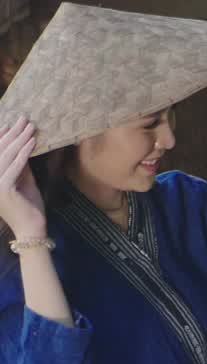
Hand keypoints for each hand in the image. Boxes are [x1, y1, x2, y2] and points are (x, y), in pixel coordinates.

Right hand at [0, 117, 45, 238]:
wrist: (31, 229)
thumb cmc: (29, 207)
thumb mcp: (25, 182)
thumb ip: (21, 166)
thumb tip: (23, 147)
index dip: (2, 137)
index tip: (11, 123)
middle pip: (0, 151)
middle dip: (13, 133)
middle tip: (24, 119)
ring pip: (7, 156)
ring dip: (20, 139)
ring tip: (30, 126)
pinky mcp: (3, 188)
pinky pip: (15, 166)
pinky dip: (24, 153)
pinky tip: (32, 142)